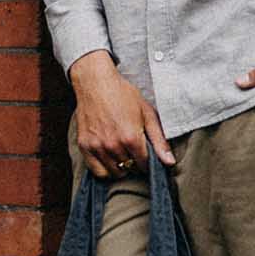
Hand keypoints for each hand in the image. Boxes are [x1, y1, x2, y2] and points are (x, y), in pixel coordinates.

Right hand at [69, 51, 174, 177]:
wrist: (96, 83)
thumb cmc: (123, 95)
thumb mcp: (147, 113)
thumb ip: (159, 140)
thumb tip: (170, 162)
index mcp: (131, 137)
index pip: (143, 164)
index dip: (147, 162)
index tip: (146, 156)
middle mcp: (113, 145)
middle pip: (130, 168)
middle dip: (135, 163)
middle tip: (134, 151)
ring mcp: (97, 147)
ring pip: (114, 172)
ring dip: (121, 167)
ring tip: (123, 154)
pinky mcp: (84, 146)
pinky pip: (97, 171)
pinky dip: (105, 170)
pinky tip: (110, 159)